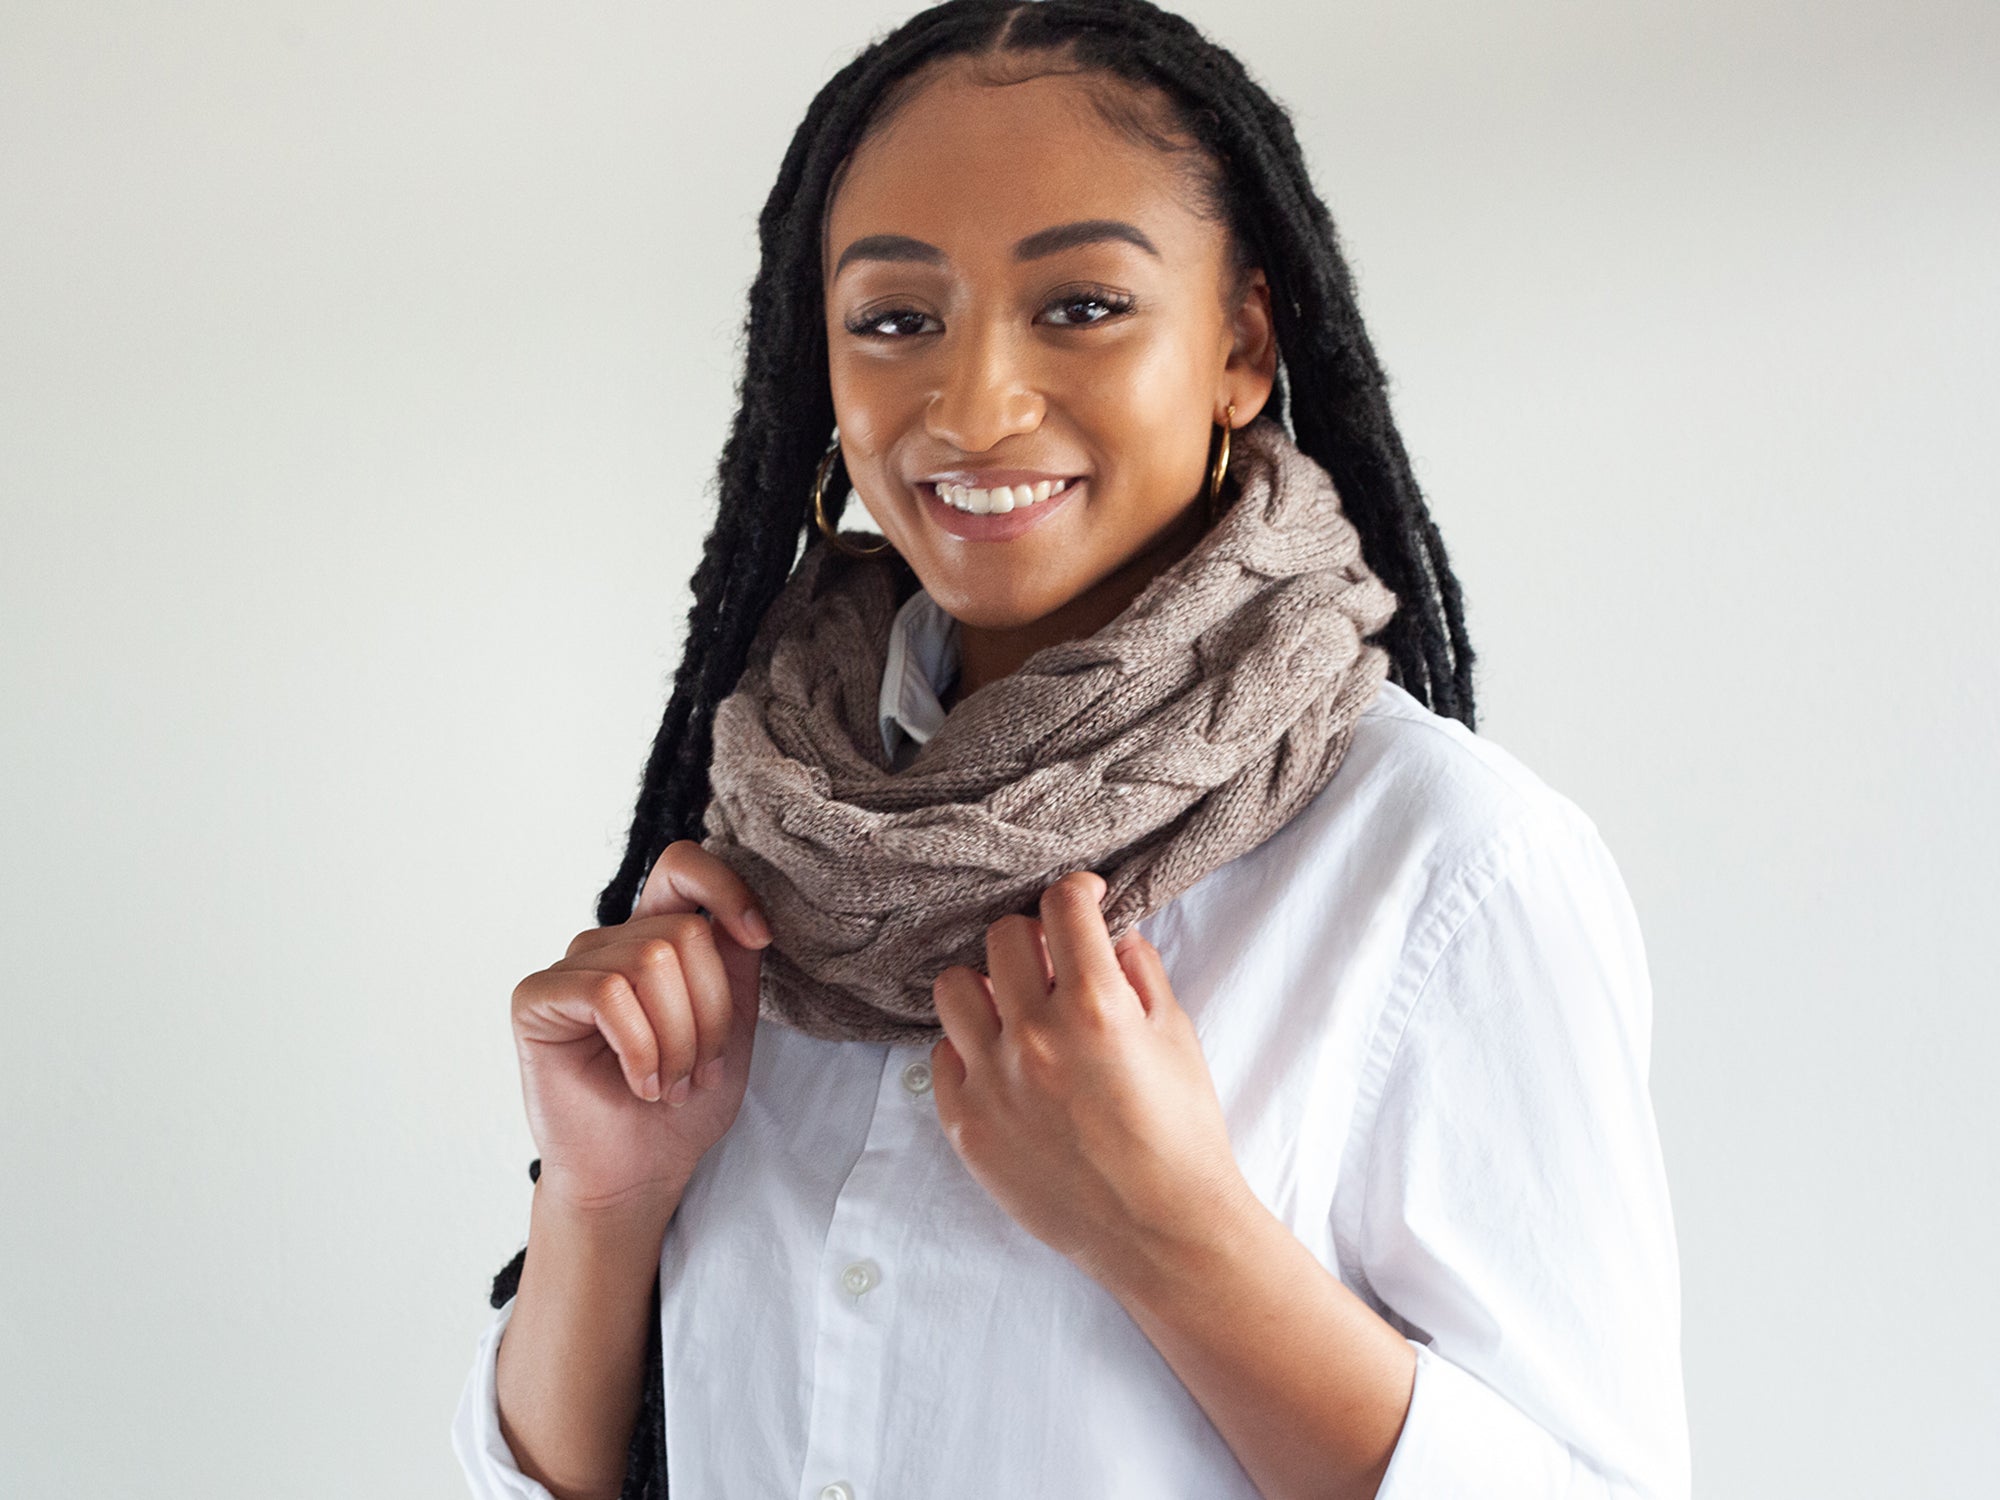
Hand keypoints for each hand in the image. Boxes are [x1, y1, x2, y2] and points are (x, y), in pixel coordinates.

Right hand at [510, 841, 770, 1216]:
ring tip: (670, 1083)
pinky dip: (640, 1048)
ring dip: (678, 1040)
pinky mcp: (536, 998)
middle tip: (699, 1071)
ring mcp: (571, 967)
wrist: (639, 1173)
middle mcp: (611, 943)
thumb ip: (734, 965)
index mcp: (658, 939)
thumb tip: (743, 918)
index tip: (759, 937)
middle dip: (710, 1013)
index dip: (727, 887)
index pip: (683, 866)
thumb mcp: (732, 1027)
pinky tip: (640, 1084)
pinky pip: (608, 993)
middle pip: (684, 932)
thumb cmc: (682, 1106)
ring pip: (651, 961)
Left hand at [928, 871, 1251, 1290]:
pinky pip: (943, 1057)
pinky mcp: (966, 1124)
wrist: (1161, 1231)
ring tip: (1015, 1009)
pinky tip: (1004, 1065)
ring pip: (954, 988)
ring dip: (988, 986)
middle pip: (1002, 937)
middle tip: (1054, 962)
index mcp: (1093, 1006)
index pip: (1061, 907)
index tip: (1084, 901)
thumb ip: (1140, 973)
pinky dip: (970, 1050)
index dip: (1076, 892)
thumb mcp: (1176, 1037)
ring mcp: (991, 1081)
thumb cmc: (1181, 1134)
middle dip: (1034, 938)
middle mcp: (1033, 1036)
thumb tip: (1111, 934)